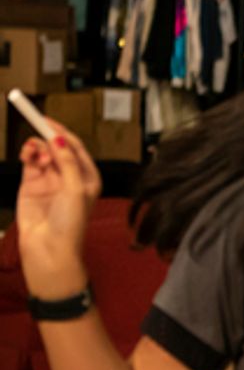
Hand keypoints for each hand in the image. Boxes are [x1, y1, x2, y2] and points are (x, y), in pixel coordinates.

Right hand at [16, 123, 100, 298]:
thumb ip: (67, 162)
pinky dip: (28, 154)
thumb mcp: (75, 189)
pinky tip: (28, 153)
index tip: (50, 121)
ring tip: (36, 151)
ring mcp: (50, 180)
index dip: (64, 134)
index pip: (77, 149)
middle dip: (50, 137)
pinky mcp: (32, 185)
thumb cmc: (70, 223)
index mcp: (89, 178)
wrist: (49, 247)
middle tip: (39, 126)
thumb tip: (59, 139)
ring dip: (38, 147)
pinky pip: (30, 162)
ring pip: (43, 153)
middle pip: (59, 148)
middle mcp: (70, 178)